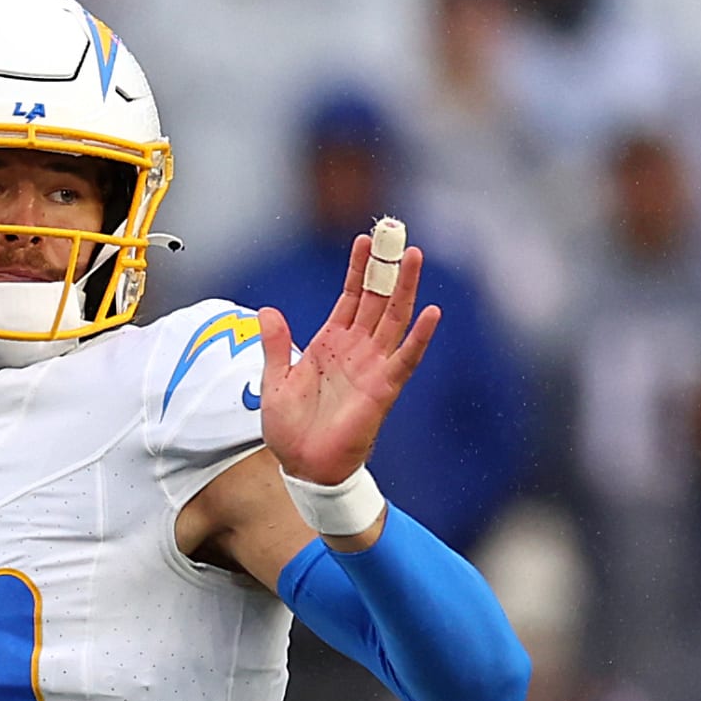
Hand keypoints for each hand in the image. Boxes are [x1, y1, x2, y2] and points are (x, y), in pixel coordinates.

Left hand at [256, 233, 439, 484]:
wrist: (303, 467)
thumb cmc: (291, 430)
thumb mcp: (275, 381)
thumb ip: (275, 346)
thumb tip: (267, 310)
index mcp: (330, 344)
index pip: (350, 297)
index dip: (357, 268)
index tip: (364, 239)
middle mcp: (355, 350)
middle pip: (376, 299)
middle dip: (386, 267)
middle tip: (395, 233)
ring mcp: (372, 367)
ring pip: (394, 319)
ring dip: (405, 288)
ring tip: (414, 256)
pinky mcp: (383, 389)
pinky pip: (405, 359)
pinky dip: (420, 337)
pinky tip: (432, 313)